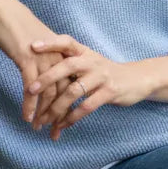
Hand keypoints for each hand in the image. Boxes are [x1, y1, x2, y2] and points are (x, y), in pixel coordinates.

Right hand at [0, 0, 69, 126]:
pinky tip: (27, 117)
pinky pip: (31, 87)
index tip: (65, 120)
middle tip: (55, 132)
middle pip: (64, 91)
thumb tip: (47, 71)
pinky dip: (30, 104)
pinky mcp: (27, 58)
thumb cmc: (17, 26)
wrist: (1, 11)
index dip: (69, 103)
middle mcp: (58, 56)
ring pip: (49, 92)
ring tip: (39, 128)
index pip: (72, 82)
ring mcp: (44, 57)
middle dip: (59, 114)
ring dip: (44, 113)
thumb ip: (45, 57)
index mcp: (63, 51)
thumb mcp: (37, 43)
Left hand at [28, 35, 156, 139]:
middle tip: (30, 90)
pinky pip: (86, 106)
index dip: (50, 43)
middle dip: (47, 78)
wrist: (137, 79)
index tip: (32, 47)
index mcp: (85, 52)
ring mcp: (102, 77)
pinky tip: (62, 126)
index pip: (67, 42)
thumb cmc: (105, 73)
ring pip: (74, 91)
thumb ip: (70, 64)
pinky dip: (72, 118)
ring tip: (43, 120)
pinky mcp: (109, 92)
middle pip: (68, 66)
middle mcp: (93, 62)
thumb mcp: (90, 62)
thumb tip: (38, 70)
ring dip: (56, 108)